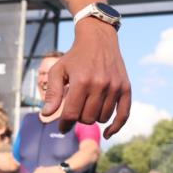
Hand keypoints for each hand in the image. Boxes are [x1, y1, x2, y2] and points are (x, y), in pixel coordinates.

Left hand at [42, 18, 130, 137]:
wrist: (99, 39)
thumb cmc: (75, 56)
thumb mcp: (58, 70)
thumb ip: (52, 93)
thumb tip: (46, 115)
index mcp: (81, 81)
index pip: (71, 114)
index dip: (65, 124)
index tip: (62, 127)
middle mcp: (100, 85)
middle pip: (87, 118)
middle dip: (79, 117)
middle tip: (76, 108)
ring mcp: (115, 87)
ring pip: (102, 118)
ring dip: (93, 117)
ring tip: (88, 106)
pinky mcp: (126, 88)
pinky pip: (123, 115)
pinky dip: (115, 127)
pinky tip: (107, 133)